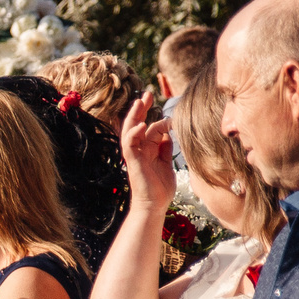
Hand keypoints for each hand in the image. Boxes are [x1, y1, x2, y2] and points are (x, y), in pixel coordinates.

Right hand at [118, 92, 175, 212]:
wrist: (155, 205)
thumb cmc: (160, 187)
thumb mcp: (166, 162)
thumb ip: (165, 148)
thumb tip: (168, 133)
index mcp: (147, 149)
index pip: (148, 126)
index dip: (152, 113)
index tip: (157, 100)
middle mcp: (139, 150)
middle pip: (136, 124)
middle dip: (141, 108)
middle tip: (147, 93)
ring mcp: (135, 156)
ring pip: (130, 131)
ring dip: (134, 116)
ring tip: (140, 103)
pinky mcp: (133, 163)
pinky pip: (130, 145)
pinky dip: (134, 134)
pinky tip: (143, 125)